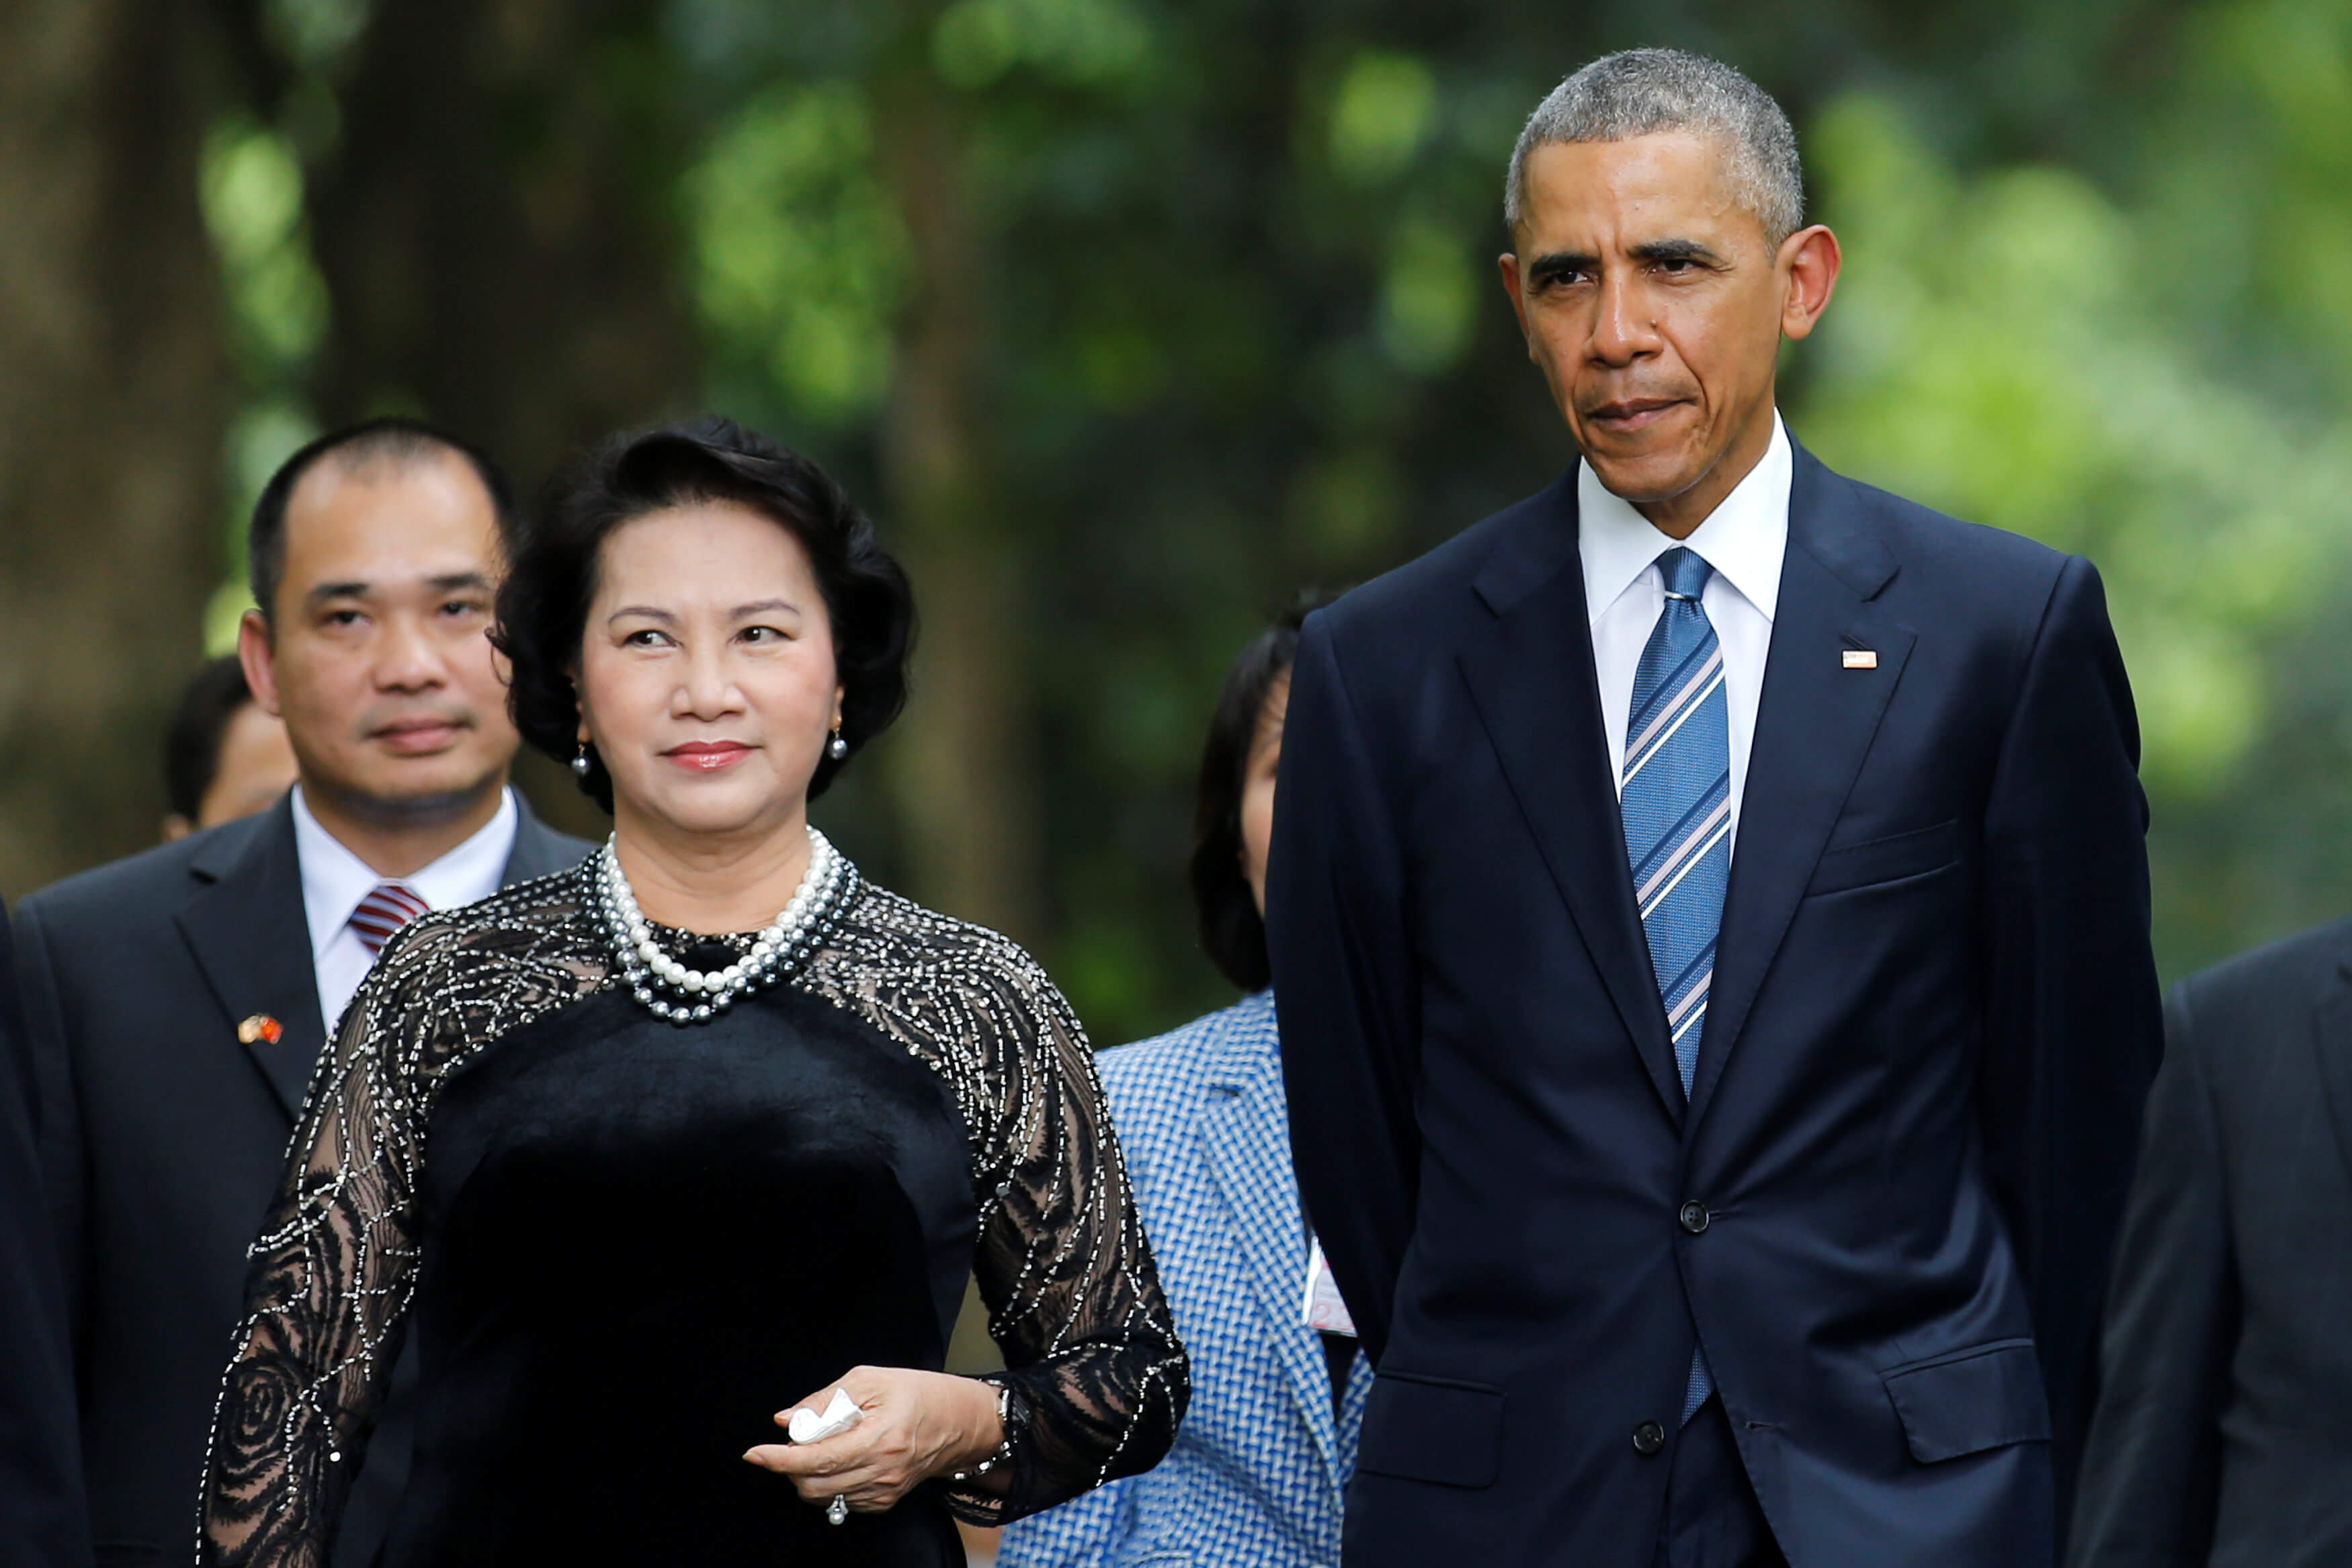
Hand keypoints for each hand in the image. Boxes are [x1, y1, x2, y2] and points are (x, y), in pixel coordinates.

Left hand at [742, 1366, 1003, 1517]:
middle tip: (798, 1439)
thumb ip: (824, 1400)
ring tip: (824, 1445)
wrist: (959, 1422)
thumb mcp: (870, 1380)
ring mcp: (884, 1491)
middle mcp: (882, 1472)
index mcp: (880, 1438)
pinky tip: (841, 1459)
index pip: (819, 1458)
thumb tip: (786, 1420)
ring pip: (823, 1497)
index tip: (754, 1453)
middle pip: (813, 1485)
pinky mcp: (884, 1501)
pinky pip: (840, 1501)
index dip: (780, 1459)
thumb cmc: (918, 1393)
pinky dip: (828, 1482)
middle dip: (791, 1466)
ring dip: (808, 1474)